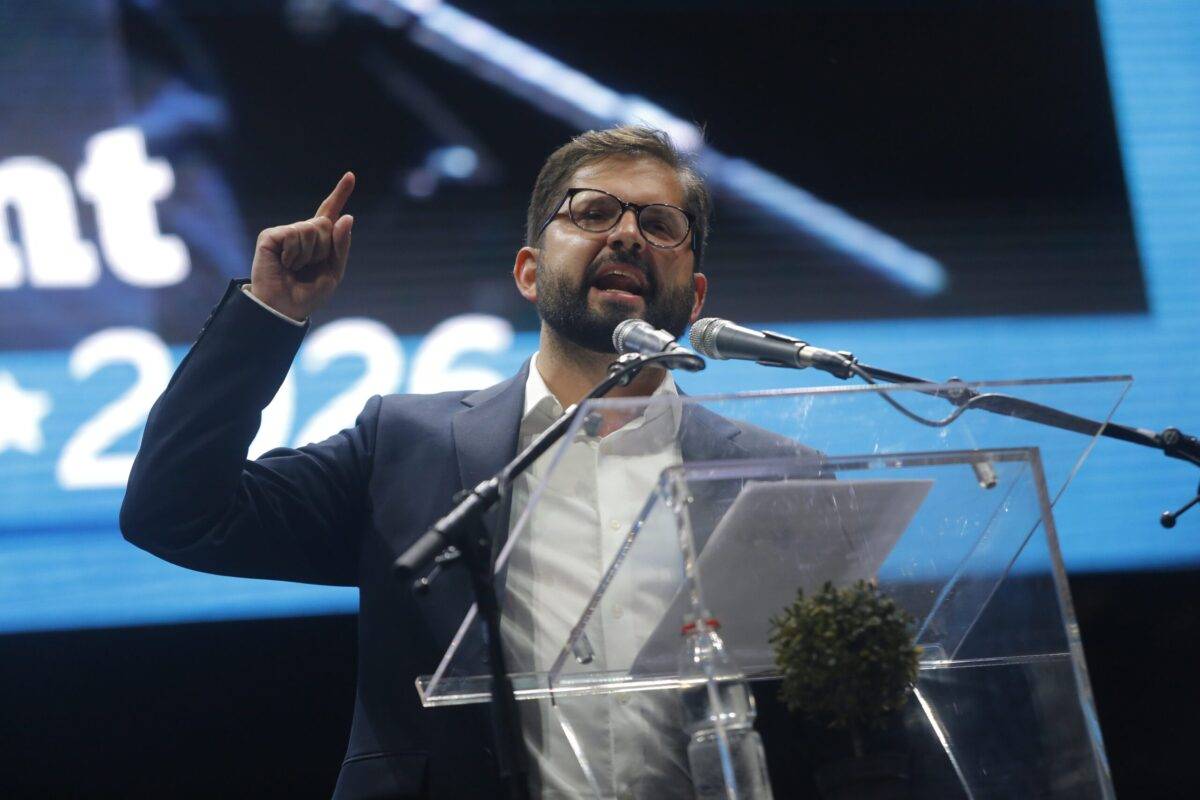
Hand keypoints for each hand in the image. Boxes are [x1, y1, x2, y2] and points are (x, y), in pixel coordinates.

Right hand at [250, 172, 355, 320]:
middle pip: (325, 223)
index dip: (340, 194)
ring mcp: (285, 232)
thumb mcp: (334, 272)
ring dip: (308, 254)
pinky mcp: (270, 236)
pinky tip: (284, 264)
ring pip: (311, 229)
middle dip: (324, 248)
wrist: (284, 309)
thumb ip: (341, 246)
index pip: (330, 213)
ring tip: (294, 267)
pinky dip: (294, 253)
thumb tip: (347, 217)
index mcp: (318, 241)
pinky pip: (294, 235)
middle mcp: (301, 232)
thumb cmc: (308, 294)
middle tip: (308, 267)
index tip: (351, 176)